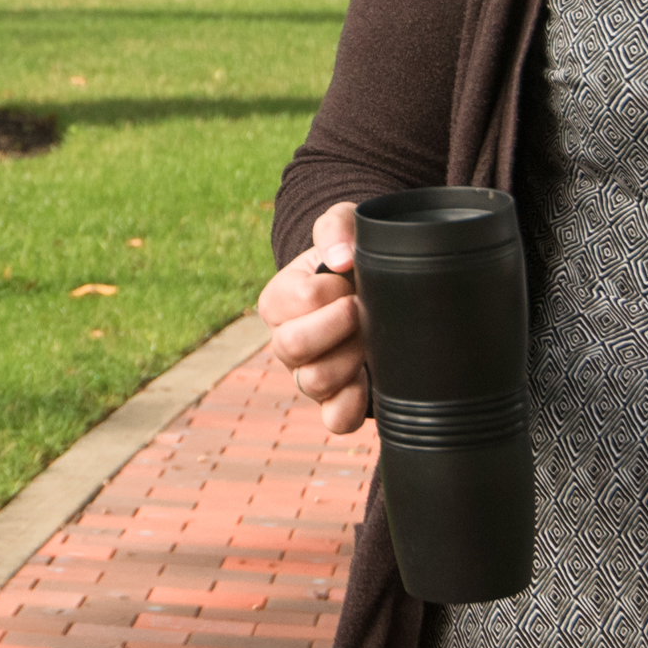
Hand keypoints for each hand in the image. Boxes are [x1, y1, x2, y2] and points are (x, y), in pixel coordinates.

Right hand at [259, 202, 370, 436]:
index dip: (332, 289)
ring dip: (349, 359)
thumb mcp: (342, 228)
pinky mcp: (334, 401)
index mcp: (277, 300)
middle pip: (293, 346)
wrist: (369, 290)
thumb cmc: (349, 258)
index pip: (298, 299)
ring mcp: (307, 376)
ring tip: (367, 339)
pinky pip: (335, 419)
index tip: (349, 278)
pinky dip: (352, 403)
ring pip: (312, 383)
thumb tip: (342, 259)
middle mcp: (285, 342)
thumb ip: (337, 229)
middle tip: (360, 309)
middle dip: (338, 325)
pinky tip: (367, 377)